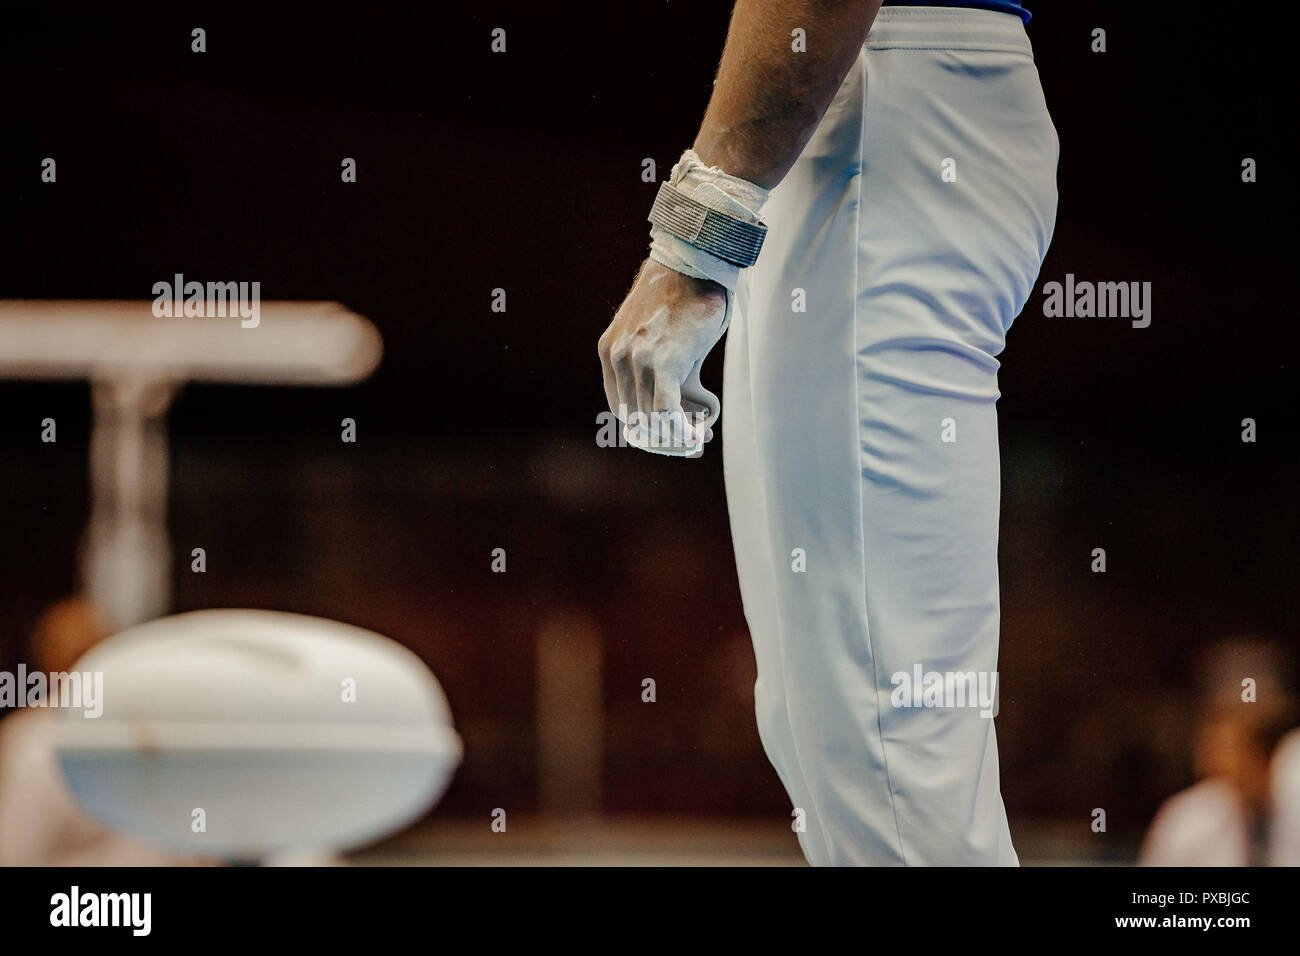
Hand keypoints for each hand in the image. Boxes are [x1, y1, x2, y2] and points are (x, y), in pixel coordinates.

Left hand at [598, 257, 728, 454]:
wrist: (693, 265)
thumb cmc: (681, 296)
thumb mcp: (650, 330)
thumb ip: (648, 360)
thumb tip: (669, 400)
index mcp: (608, 350)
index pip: (620, 409)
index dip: (644, 431)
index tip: (667, 437)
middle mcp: (617, 357)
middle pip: (637, 419)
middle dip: (664, 439)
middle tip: (692, 443)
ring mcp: (638, 361)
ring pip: (653, 420)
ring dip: (677, 438)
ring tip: (700, 439)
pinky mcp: (663, 363)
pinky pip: (668, 413)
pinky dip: (682, 431)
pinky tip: (697, 437)